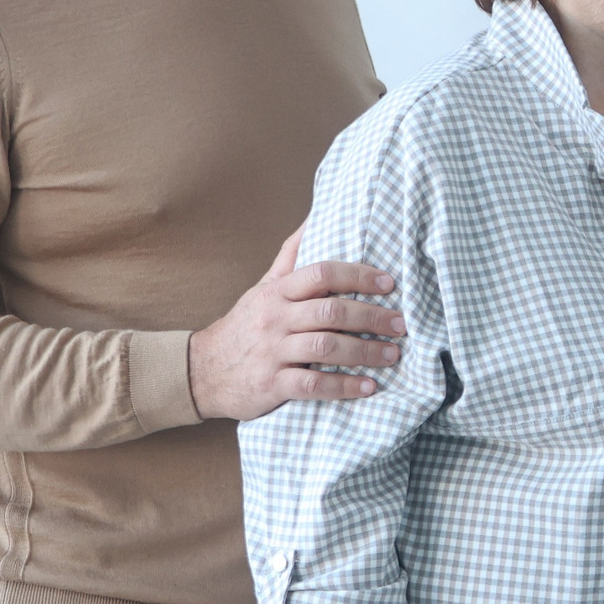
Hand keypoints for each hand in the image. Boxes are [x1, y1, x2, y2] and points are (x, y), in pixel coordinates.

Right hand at [189, 228, 405, 420]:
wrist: (201, 371)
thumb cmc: (245, 325)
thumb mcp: (264, 287)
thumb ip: (291, 255)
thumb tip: (316, 216)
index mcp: (277, 292)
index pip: (321, 274)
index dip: (358, 276)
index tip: (389, 283)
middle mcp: (275, 319)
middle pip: (330, 312)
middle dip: (371, 317)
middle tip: (401, 324)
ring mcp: (272, 352)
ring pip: (325, 348)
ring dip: (365, 351)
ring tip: (392, 354)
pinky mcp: (271, 384)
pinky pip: (313, 385)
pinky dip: (344, 386)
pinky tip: (369, 387)